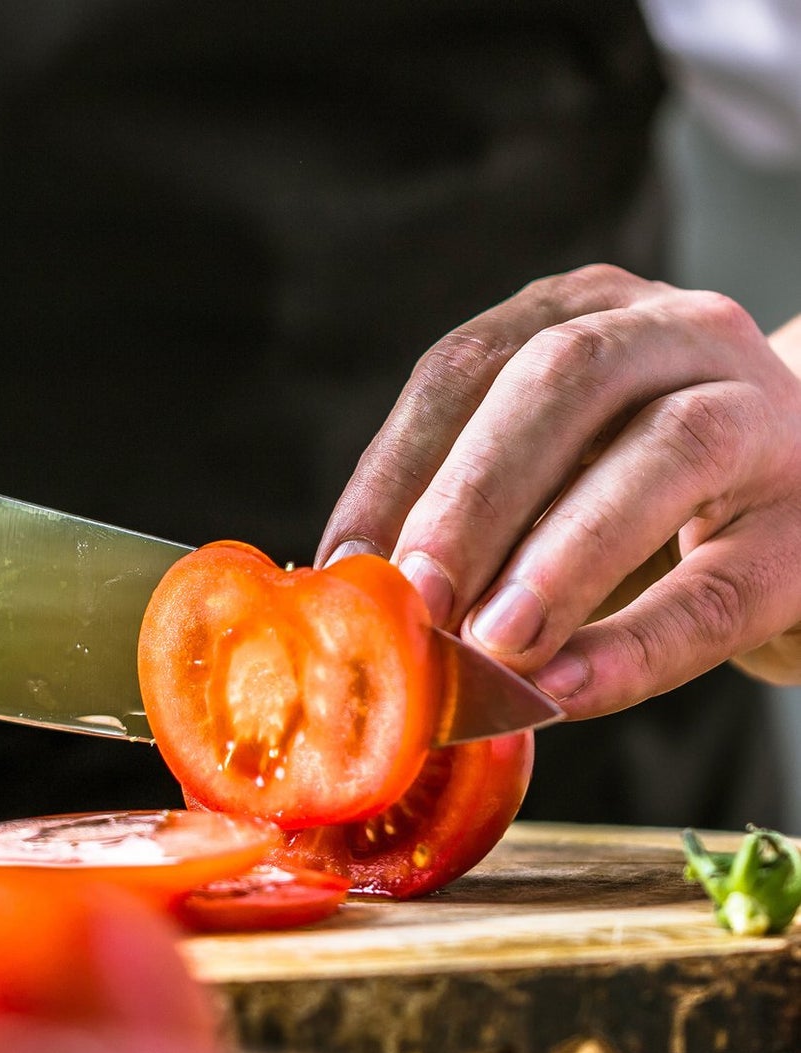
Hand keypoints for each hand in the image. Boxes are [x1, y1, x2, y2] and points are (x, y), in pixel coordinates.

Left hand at [316, 264, 800, 716]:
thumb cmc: (642, 499)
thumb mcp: (550, 474)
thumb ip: (472, 515)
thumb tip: (360, 598)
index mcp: (585, 315)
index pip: (468, 367)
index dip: (394, 465)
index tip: (342, 560)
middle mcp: (680, 335)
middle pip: (563, 382)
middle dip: (471, 495)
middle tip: (414, 595)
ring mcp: (765, 417)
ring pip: (667, 453)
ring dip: (560, 555)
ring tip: (490, 642)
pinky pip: (722, 586)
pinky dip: (636, 644)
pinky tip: (566, 689)